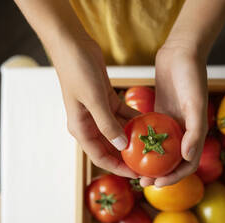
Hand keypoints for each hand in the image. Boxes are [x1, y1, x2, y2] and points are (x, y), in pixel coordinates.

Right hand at [52, 39, 138, 177]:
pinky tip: (148, 123)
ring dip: (133, 138)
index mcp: (81, 128)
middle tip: (148, 162)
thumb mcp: (94, 99)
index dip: (118, 167)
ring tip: (152, 145)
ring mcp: (98, 112)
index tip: (137, 174)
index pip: (100, 156)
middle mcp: (89, 123)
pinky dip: (133, 120)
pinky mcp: (106, 100)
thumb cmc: (78, 71)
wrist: (73, 45)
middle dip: (128, 155)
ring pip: (118, 132)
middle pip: (110, 147)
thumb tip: (122, 146)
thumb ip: (107, 124)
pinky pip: (122, 115)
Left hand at [140, 43, 207, 186]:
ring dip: (151, 161)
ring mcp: (172, 122)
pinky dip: (145, 142)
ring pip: (162, 149)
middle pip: (173, 160)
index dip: (175, 177)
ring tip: (134, 168)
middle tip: (142, 180)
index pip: (188, 163)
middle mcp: (184, 130)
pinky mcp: (160, 113)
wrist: (182, 52)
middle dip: (160, 173)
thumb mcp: (195, 103)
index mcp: (196, 132)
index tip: (157, 183)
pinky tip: (130, 146)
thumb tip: (188, 157)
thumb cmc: (192, 76)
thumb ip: (195, 130)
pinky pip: (152, 132)